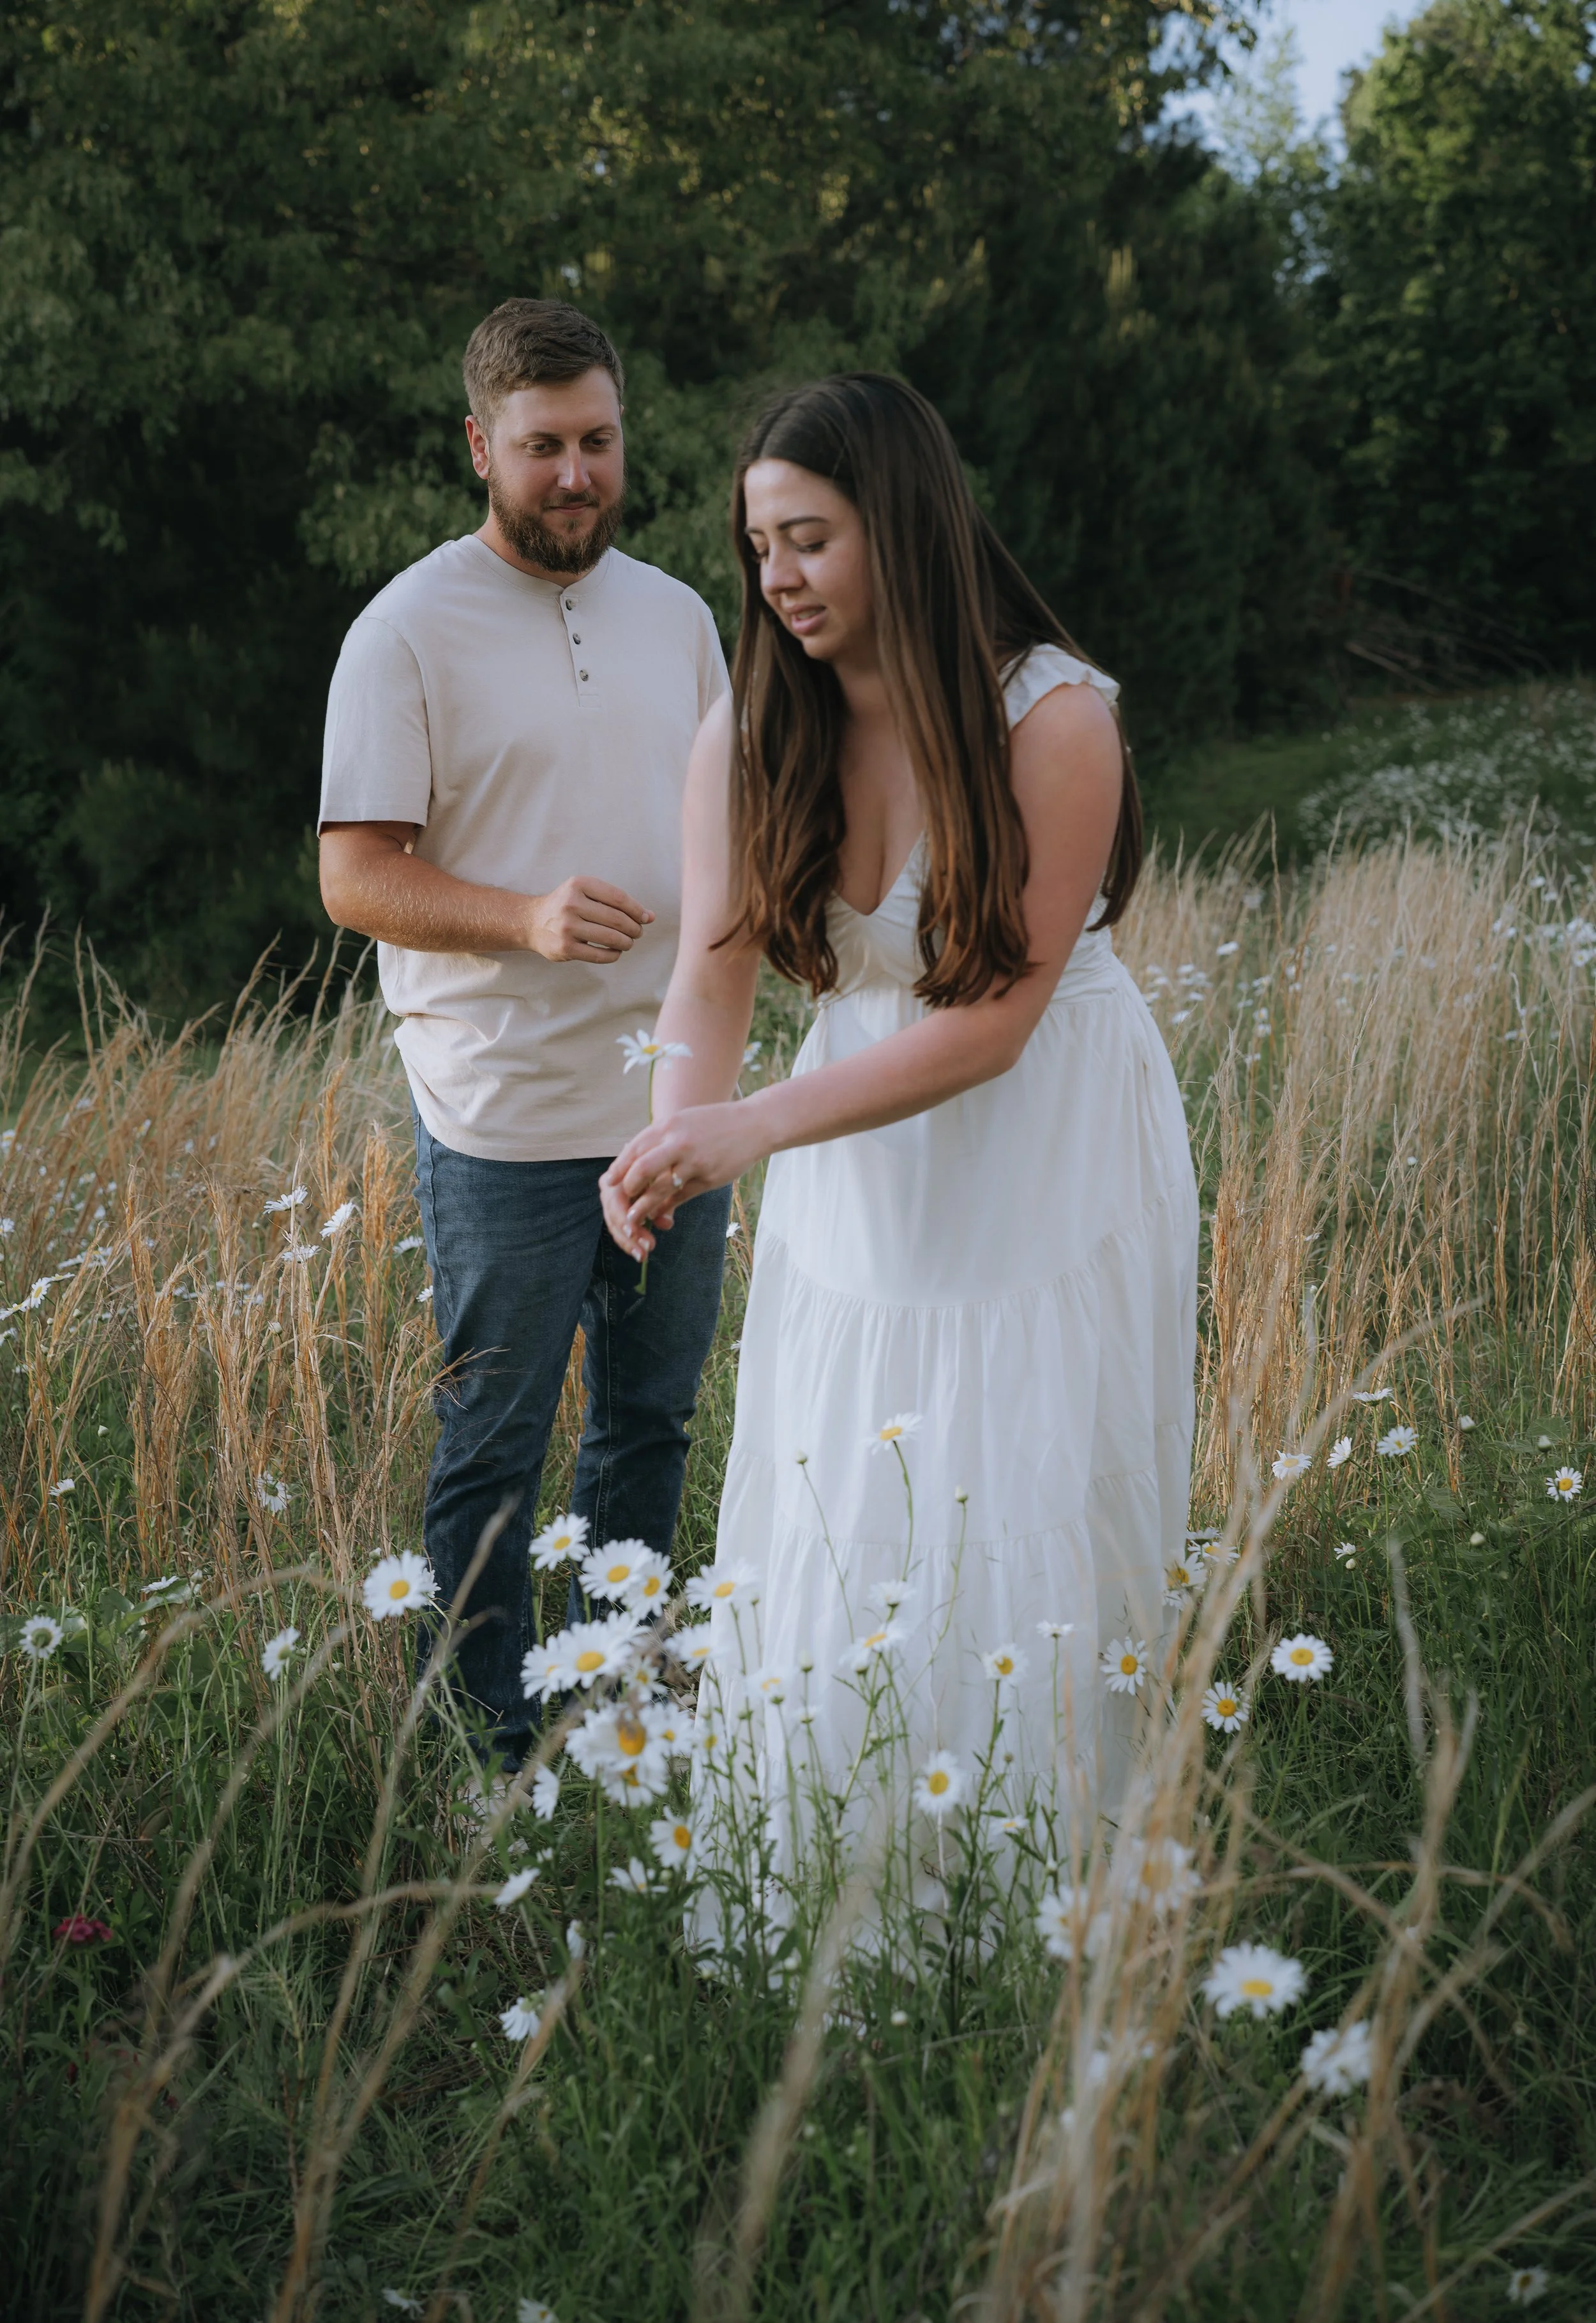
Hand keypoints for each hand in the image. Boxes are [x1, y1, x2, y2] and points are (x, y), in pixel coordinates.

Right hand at [526, 876, 652, 962]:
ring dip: (627, 943)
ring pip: (611, 938)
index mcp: (579, 884)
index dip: (637, 910)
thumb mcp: (586, 893)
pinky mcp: (565, 948)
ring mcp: (567, 927)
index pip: (619, 898)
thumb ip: (617, 901)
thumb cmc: (567, 906)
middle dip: (634, 928)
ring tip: (628, 942)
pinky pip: (600, 955)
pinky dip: (614, 955)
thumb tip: (650, 917)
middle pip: (617, 919)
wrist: (532, 922)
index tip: (646, 918)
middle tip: (637, 932)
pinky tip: (616, 952)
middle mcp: (571, 904)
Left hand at [600, 1104, 766, 1259]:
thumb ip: (660, 1140)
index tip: (610, 1183)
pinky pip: (681, 1197)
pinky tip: (661, 1215)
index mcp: (668, 1125)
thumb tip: (636, 1163)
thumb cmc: (715, 1123)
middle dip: (627, 1189)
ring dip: (642, 1207)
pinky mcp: (708, 1177)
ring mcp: (694, 1161)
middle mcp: (678, 1142)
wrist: (755, 1123)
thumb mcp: (684, 1122)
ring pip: (659, 1189)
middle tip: (621, 1201)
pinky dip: (667, 1208)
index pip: (633, 1150)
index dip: (619, 1170)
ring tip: (632, 1218)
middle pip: (641, 1170)